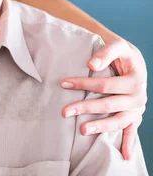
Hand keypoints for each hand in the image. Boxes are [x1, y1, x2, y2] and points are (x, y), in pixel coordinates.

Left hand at [60, 37, 146, 159]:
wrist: (135, 61)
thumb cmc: (123, 53)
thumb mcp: (117, 46)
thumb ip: (105, 54)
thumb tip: (90, 65)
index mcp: (135, 80)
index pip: (105, 85)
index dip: (83, 84)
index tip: (63, 83)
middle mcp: (139, 96)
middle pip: (108, 105)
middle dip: (85, 108)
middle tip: (64, 112)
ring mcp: (138, 109)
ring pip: (118, 121)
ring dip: (101, 127)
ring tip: (82, 130)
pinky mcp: (136, 116)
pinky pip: (132, 131)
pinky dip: (128, 144)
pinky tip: (124, 156)